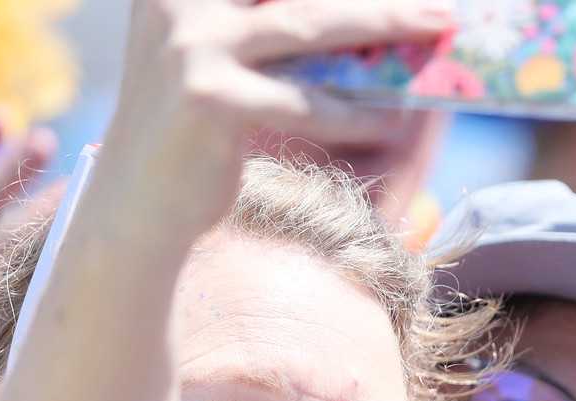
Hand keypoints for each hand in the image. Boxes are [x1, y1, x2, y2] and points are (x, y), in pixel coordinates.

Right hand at [98, 0, 453, 232]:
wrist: (138, 206)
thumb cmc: (193, 133)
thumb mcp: (221, 61)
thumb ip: (267, 28)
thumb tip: (365, 20)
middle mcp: (178, 2)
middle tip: (437, 3)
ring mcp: (191, 47)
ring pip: (308, 25)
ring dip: (382, 24)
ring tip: (433, 31)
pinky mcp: (212, 99)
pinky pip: (306, 100)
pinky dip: (356, 108)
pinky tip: (392, 115)